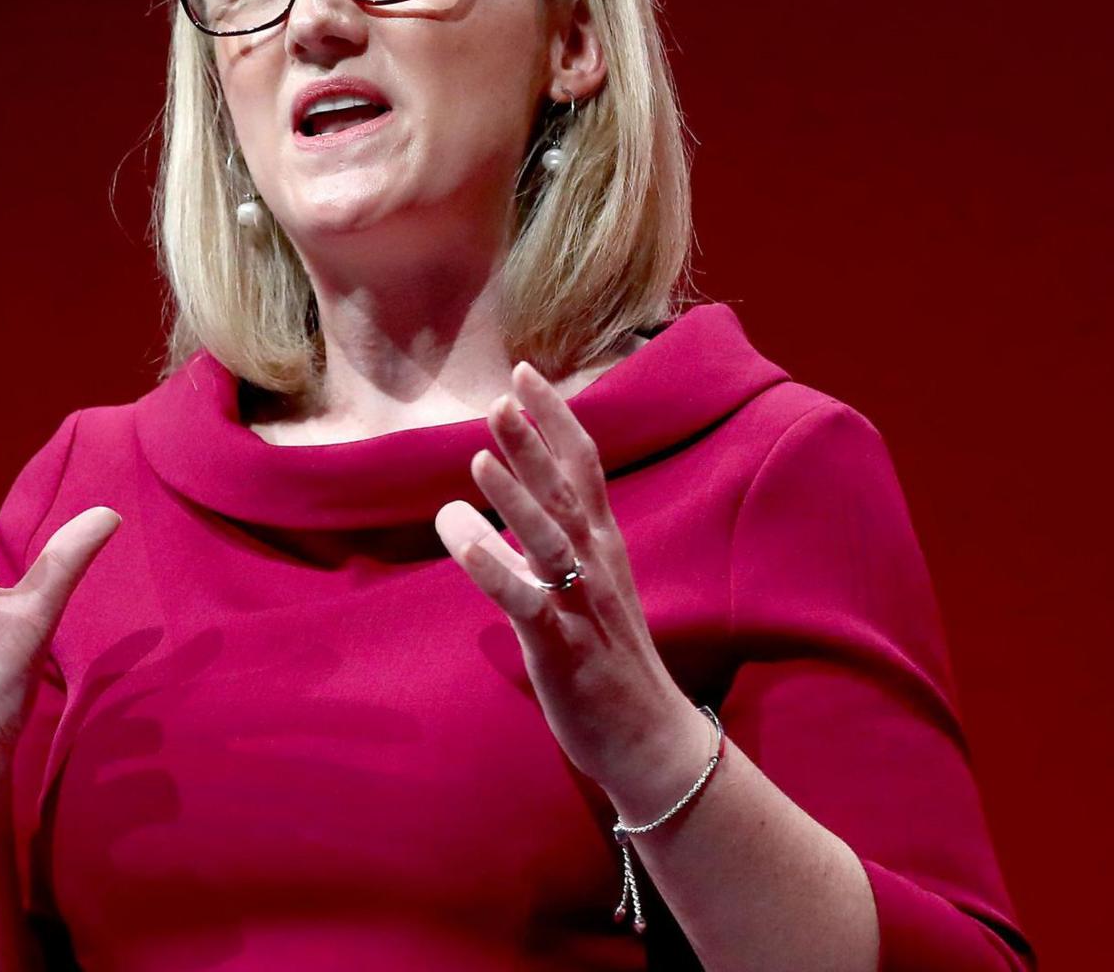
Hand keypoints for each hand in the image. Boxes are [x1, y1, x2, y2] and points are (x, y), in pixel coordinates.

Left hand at [434, 362, 701, 808]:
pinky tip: (461, 539)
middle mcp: (597, 566)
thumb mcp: (582, 590)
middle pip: (566, 492)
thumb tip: (479, 509)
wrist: (652, 741)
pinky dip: (493, 567)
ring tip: (479, 455)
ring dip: (516, 496)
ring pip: (550, 540)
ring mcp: (582, 606)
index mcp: (604, 548)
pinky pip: (525, 602)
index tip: (526, 373)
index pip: (585, 466)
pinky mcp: (562, 647)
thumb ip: (537, 546)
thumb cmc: (609, 662)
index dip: (556, 418)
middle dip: (534, 442)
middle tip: (503, 394)